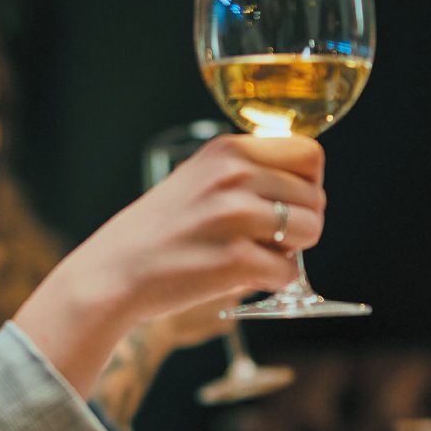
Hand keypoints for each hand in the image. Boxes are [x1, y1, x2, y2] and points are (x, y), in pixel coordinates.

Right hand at [15, 134, 324, 393]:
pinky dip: (274, 281)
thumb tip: (309, 181)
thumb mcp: (201, 176)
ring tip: (255, 254)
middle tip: (266, 237)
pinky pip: (290, 272)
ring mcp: (235, 217)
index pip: (310, 153)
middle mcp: (234, 175)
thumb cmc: (162, 229)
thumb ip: (248, 170)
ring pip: (310, 231)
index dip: (308, 182)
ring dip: (292, 251)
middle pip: (316, 196)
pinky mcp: (235, 260)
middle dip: (300, 222)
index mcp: (228, 149)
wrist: (114, 273)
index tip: (287, 201)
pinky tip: (243, 276)